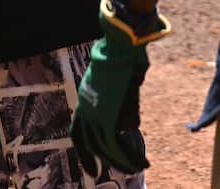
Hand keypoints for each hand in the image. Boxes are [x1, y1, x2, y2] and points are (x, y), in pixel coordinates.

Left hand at [70, 0, 170, 175]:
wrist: (120, 46)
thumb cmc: (123, 56)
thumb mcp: (117, 82)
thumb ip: (122, 102)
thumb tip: (131, 124)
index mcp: (85, 101)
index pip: (78, 132)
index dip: (83, 149)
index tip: (90, 162)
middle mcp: (88, 110)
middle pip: (90, 144)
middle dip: (95, 161)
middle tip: (100, 173)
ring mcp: (98, 114)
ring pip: (107, 149)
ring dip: (122, 162)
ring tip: (136, 168)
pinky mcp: (111, 117)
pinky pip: (120, 145)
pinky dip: (130, 156)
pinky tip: (141, 163)